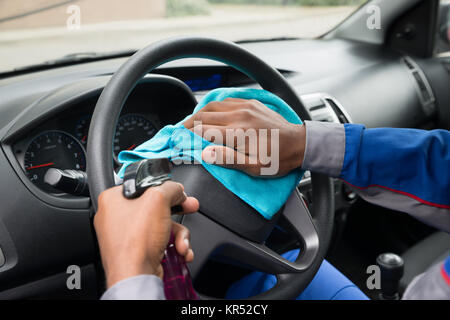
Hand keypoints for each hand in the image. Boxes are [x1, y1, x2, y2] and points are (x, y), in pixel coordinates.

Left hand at [94, 182, 199, 287]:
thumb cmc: (135, 241)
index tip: (177, 192)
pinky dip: (173, 246)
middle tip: (189, 207)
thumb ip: (171, 188)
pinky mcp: (137, 253)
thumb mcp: (158, 199)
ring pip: (161, 226)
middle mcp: (116, 218)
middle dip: (177, 211)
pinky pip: (160, 242)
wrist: (135, 276)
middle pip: (155, 207)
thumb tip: (177, 190)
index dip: (163, 188)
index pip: (143, 186)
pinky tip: (180, 251)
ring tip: (182, 242)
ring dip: (178, 234)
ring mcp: (127, 237)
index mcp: (113, 200)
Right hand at [184, 98, 305, 175]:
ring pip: (213, 105)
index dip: (188, 135)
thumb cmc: (278, 159)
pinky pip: (226, 100)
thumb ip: (228, 159)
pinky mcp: (251, 102)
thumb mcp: (254, 167)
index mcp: (238, 132)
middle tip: (180, 131)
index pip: (203, 130)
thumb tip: (205, 153)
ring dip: (200, 112)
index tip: (179, 139)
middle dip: (189, 123)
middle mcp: (239, 115)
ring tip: (192, 122)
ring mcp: (245, 106)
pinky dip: (214, 106)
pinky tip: (211, 112)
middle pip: (204, 115)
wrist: (299, 143)